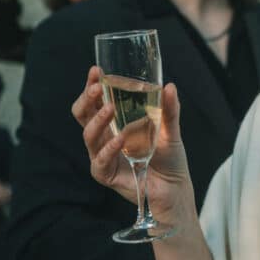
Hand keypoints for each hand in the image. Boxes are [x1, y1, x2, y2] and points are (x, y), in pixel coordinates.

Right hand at [71, 66, 196, 229]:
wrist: (176, 189)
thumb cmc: (170, 159)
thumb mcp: (171, 130)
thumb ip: (169, 109)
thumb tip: (169, 86)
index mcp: (114, 124)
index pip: (95, 102)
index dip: (92, 86)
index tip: (96, 70)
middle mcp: (105, 139)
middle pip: (83, 116)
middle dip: (87, 99)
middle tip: (98, 87)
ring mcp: (103, 157)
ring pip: (88, 136)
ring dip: (98, 120)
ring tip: (109, 108)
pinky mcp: (107, 175)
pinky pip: (99, 161)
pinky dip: (108, 149)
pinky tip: (119, 139)